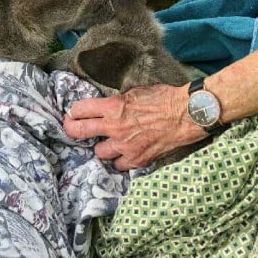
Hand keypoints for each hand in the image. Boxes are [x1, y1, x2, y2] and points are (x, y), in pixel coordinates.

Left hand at [63, 84, 204, 169]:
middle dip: (71, 130)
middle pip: (79, 132)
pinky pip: (119, 165)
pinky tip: (125, 153)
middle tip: (71, 129)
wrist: (186, 114)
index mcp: (113, 106)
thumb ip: (117, 101)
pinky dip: (120, 160)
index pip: (80, 110)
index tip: (73, 113)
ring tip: (108, 142)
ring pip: (99, 153)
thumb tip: (106, 106)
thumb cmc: (164, 97)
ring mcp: (125, 146)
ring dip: (102, 147)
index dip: (73, 112)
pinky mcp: (137, 159)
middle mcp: (114, 127)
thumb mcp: (135, 91)